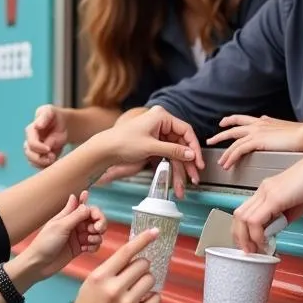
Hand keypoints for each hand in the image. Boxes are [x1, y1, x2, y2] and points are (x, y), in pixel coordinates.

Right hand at [24, 105, 68, 167]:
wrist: (61, 124)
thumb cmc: (54, 116)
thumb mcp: (50, 112)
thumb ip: (44, 117)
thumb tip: (37, 126)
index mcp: (31, 131)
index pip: (31, 143)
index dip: (39, 147)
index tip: (49, 148)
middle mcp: (30, 141)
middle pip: (29, 154)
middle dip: (40, 159)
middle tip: (52, 157)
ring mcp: (35, 150)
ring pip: (32, 161)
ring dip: (42, 163)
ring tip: (53, 159)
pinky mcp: (41, 156)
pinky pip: (39, 166)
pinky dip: (45, 166)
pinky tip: (54, 161)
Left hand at [25, 192, 106, 278]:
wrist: (38, 264)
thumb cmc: (46, 242)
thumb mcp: (61, 226)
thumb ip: (76, 214)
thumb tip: (84, 194)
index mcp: (69, 216)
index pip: (88, 208)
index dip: (95, 211)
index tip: (95, 217)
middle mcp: (75, 225)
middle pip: (95, 220)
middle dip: (100, 224)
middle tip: (97, 230)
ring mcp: (78, 237)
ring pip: (97, 233)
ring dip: (97, 236)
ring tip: (88, 242)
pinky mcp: (80, 249)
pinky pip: (93, 245)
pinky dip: (94, 247)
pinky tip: (86, 250)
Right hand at [62, 228, 160, 302]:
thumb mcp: (90, 284)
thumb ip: (110, 270)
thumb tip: (133, 257)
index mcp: (100, 277)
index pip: (126, 252)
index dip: (143, 239)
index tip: (156, 231)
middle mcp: (114, 289)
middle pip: (143, 265)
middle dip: (141, 267)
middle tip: (134, 276)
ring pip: (150, 280)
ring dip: (146, 282)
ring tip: (135, 290)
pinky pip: (155, 299)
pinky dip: (151, 298)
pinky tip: (140, 302)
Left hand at [86, 106, 204, 198]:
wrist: (104, 151)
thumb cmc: (122, 142)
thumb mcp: (150, 147)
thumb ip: (173, 151)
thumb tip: (191, 155)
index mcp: (161, 116)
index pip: (185, 131)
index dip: (194, 147)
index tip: (198, 162)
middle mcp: (161, 124)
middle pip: (182, 144)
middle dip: (188, 162)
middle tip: (194, 176)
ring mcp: (157, 135)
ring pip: (175, 153)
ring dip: (180, 169)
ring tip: (184, 185)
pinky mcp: (153, 145)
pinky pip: (167, 157)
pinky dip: (171, 169)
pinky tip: (175, 181)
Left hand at [207, 115, 302, 169]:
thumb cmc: (300, 134)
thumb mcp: (284, 127)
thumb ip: (274, 126)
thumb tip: (270, 123)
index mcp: (264, 121)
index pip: (242, 119)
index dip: (231, 120)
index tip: (223, 123)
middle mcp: (257, 124)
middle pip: (233, 127)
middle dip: (220, 135)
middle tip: (211, 140)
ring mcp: (256, 132)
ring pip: (233, 141)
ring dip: (225, 152)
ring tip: (220, 161)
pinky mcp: (257, 141)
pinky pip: (238, 149)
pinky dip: (231, 157)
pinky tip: (227, 163)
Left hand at [232, 151, 302, 252]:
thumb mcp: (296, 205)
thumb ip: (283, 217)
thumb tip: (275, 230)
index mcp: (266, 191)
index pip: (245, 212)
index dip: (244, 231)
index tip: (251, 244)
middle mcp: (262, 191)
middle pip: (238, 215)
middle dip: (240, 237)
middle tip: (249, 251)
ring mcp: (266, 193)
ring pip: (243, 218)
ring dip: (247, 238)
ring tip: (256, 250)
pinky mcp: (274, 198)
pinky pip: (256, 220)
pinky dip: (257, 235)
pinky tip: (265, 242)